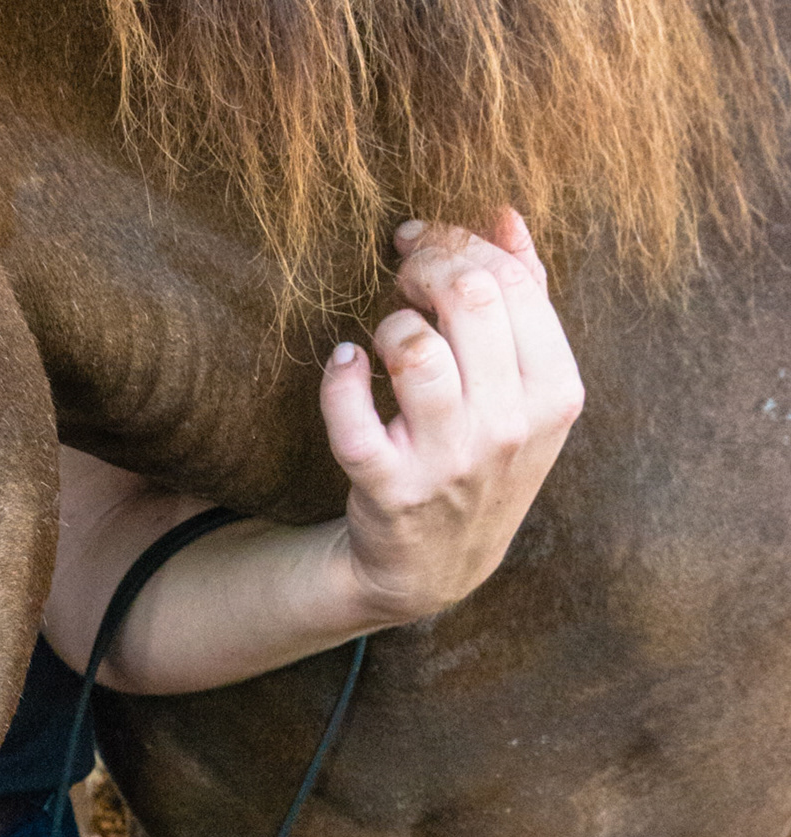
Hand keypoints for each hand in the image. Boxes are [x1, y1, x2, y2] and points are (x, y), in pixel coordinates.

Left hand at [319, 210, 583, 623]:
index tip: (424, 241)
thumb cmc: (481, 451)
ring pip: (413, 350)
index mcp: (556, 392)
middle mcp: (510, 427)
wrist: (436, 562)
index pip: (513, 283)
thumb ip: (525, 296)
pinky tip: (344, 363)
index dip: (459, 243)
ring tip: (387, 336)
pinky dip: (339, 377)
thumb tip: (504, 214)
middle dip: (424, 267)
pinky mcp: (388, 487)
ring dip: (389, 323)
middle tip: (402, 273)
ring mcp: (449, 461)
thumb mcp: (525, 386)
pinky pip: (352, 417)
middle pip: (469, 300)